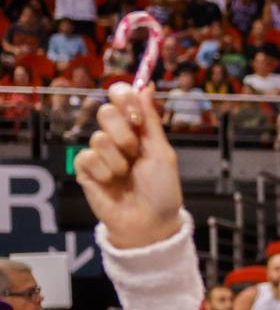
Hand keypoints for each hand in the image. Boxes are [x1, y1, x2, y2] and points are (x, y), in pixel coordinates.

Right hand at [74, 84, 182, 247]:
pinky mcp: (86, 170)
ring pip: (99, 138)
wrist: (151, 222)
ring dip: (118, 159)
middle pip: (105, 112)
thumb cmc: (162, 190)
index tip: (134, 112)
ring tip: (127, 175)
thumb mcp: (162, 152)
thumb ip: (151, 120)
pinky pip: (87, 157)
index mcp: (136, 130)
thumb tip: (148, 86)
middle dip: (124, 133)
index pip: (120, 98)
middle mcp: (116, 138)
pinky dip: (105, 172)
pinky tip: (112, 183)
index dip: (123, 97)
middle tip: (135, 152)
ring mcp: (100, 153)